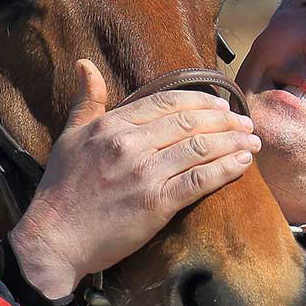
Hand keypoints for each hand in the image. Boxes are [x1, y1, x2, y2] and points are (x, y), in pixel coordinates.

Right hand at [8, 59, 259, 296]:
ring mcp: (145, 174)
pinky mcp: (157, 204)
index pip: (166, 103)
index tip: (221, 105)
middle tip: (245, 122)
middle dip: (225, 120)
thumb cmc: (61, 190)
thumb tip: (86, 64)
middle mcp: (131, 145)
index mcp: (112, 126)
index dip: (200, 101)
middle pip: (190, 122)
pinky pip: (200, 181)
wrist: (54, 240)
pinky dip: (226, 169)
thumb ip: (87, 101)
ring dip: (233, 142)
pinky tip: (243, 163)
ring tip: (252, 140)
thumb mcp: (70, 136)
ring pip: (200, 148)